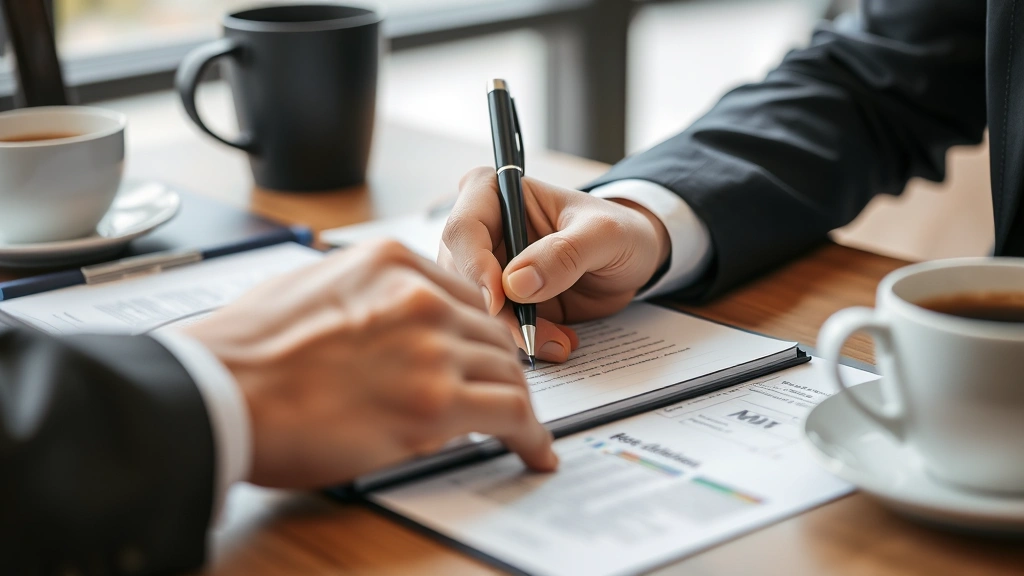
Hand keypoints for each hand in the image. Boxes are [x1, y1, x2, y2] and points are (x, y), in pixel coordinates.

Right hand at [184, 240, 556, 488]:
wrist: (218, 391)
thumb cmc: (246, 351)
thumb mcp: (313, 290)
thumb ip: (367, 301)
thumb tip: (384, 329)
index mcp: (391, 264)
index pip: (465, 296)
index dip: (480, 334)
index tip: (485, 356)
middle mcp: (421, 298)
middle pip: (492, 335)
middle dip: (502, 372)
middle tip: (508, 401)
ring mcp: (432, 347)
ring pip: (510, 373)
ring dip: (521, 407)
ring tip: (526, 433)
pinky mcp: (436, 402)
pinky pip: (512, 415)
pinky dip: (531, 437)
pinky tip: (534, 452)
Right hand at [439, 167, 670, 362]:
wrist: (633, 262)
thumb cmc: (619, 231)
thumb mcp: (604, 235)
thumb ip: (564, 253)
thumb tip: (515, 283)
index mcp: (495, 193)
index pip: (463, 227)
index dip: (473, 265)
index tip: (499, 300)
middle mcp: (483, 230)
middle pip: (461, 275)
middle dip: (495, 312)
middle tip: (531, 335)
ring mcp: (489, 268)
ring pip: (475, 307)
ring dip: (513, 333)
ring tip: (558, 341)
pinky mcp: (503, 301)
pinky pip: (498, 327)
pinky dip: (526, 342)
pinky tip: (559, 342)